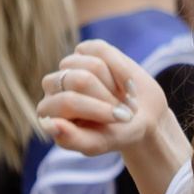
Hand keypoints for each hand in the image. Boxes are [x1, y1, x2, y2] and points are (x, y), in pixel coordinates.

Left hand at [39, 42, 169, 154]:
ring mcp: (69, 65)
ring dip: (116, 86)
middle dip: (108, 98)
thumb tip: (49, 125)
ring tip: (122, 100)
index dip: (98, 110)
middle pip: (81, 80)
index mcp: (49, 111)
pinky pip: (103, 51)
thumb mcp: (98, 143)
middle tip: (122, 113)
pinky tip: (127, 85)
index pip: (68, 101)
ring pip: (94, 65)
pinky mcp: (87, 50)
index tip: (119, 120)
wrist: (143, 120)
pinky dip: (121, 70)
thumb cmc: (116, 135)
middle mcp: (52, 86)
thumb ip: (72, 140)